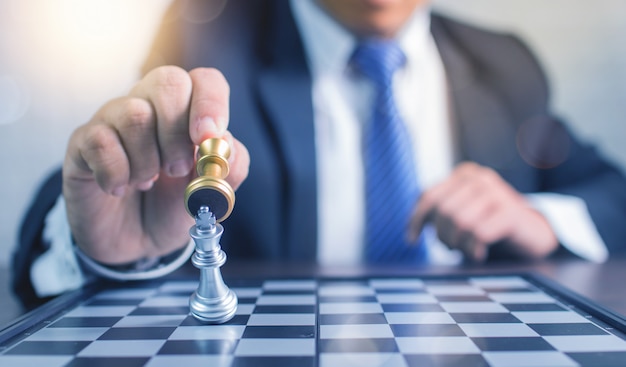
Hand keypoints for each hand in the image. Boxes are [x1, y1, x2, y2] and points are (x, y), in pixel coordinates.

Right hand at [63, 66, 249, 264]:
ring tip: (147, 182)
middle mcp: (151, 106)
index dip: (211, 104)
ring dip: (147, 160)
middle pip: (169, 82)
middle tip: (176, 170)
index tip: (208, 138)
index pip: (206, 81)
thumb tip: (226, 142)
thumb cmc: (172, 209)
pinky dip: (116, 174)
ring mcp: (114, 119)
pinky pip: (100, 141)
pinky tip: (119, 188)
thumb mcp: (211, 196)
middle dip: (178, 132)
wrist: (133, 245)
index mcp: (188, 113)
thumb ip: (231, 169)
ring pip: (135, 113)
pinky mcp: (84, 141)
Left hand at [407, 162, 557, 261]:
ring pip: (459, 222)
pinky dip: (473, 249)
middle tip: (452, 248)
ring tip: (466, 249)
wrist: (532, 232)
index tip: (412, 240)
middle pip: (443, 211)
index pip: (429, 196)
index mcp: (464, 173)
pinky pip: (478, 234)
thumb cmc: (489, 223)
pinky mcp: (511, 213)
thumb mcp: (463, 210)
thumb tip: (411, 230)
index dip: (416, 220)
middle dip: (441, 236)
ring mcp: (497, 193)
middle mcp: (479, 178)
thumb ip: (439, 211)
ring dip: (458, 244)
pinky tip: (479, 254)